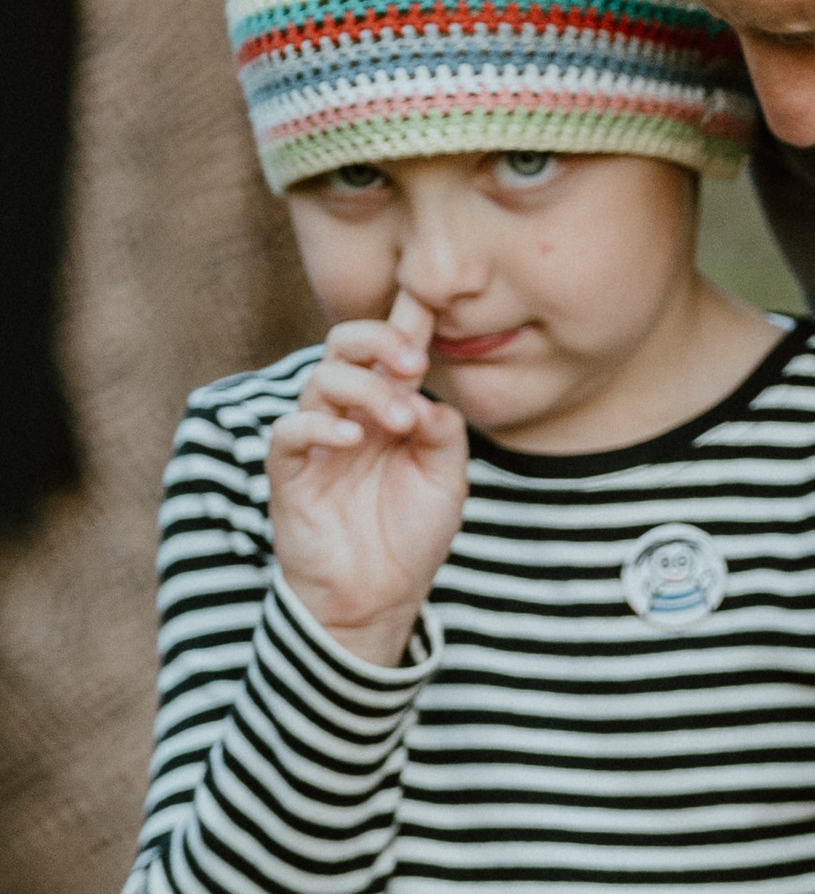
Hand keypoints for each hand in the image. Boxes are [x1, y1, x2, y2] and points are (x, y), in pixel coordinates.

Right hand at [267, 289, 469, 664]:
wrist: (378, 598)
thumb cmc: (410, 535)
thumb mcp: (447, 480)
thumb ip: (444, 432)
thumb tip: (430, 398)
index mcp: (389, 406)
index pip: (391, 349)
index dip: (406, 316)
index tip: (428, 295)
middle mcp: (350, 413)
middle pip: (344, 345)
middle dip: (379, 340)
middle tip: (414, 363)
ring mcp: (317, 439)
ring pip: (321, 381)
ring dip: (364, 389)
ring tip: (399, 420)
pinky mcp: (289, 472)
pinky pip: (290, 432)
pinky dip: (319, 427)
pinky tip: (352, 439)